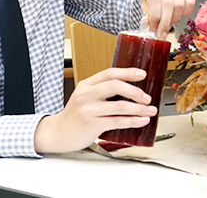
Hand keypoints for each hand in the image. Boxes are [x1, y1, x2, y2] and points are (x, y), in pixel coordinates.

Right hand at [33, 68, 156, 153]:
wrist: (57, 133)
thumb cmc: (75, 115)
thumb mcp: (85, 97)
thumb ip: (102, 91)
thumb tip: (130, 90)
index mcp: (86, 84)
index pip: (110, 73)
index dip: (128, 72)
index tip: (142, 74)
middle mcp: (86, 95)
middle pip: (116, 86)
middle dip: (135, 91)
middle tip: (147, 97)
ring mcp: (88, 109)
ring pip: (120, 105)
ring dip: (139, 109)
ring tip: (149, 111)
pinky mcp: (92, 124)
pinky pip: (117, 121)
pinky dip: (133, 121)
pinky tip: (141, 121)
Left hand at [141, 0, 195, 38]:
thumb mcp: (145, 4)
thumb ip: (147, 15)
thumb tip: (152, 24)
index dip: (155, 16)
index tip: (154, 26)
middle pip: (168, 3)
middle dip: (165, 21)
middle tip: (162, 31)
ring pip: (179, 4)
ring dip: (174, 18)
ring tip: (169, 22)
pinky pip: (190, 2)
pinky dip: (185, 12)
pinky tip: (178, 14)